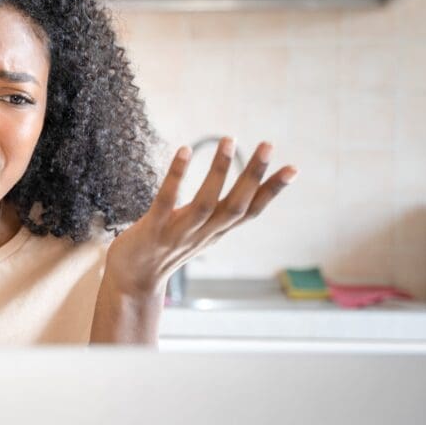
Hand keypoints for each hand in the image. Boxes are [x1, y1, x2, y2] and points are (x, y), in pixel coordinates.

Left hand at [104, 137, 297, 297]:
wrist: (131, 283)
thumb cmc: (163, 252)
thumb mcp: (196, 234)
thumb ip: (214, 216)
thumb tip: (235, 195)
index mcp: (215, 233)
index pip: (250, 212)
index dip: (272, 192)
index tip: (294, 169)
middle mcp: (202, 234)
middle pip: (235, 205)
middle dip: (254, 176)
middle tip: (268, 144)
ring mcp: (178, 233)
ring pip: (205, 203)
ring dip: (219, 172)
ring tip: (229, 140)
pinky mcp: (152, 230)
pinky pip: (166, 200)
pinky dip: (177, 176)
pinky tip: (184, 150)